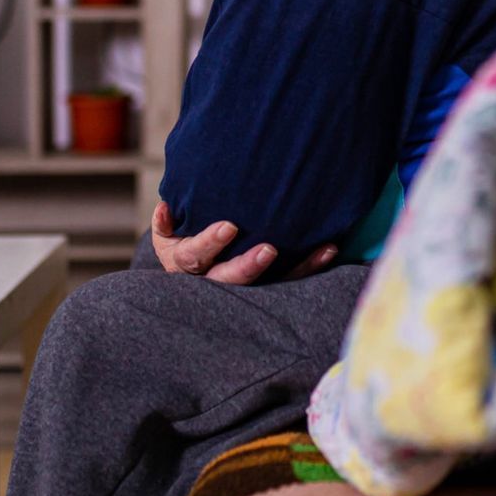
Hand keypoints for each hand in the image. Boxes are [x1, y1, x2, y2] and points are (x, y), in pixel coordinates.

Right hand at [150, 202, 337, 283]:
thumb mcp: (167, 231)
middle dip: (249, 266)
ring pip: (268, 285)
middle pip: (229, 280)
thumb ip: (166, 222)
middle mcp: (211, 281)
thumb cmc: (180, 236)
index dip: (210, 242)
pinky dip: (311, 265)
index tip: (229, 226)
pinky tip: (330, 249)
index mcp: (183, 263)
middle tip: (269, 249)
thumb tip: (165, 208)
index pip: (194, 255)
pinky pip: (291, 280)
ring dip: (296, 268)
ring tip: (322, 249)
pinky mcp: (267, 287)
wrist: (192, 264)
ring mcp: (241, 287)